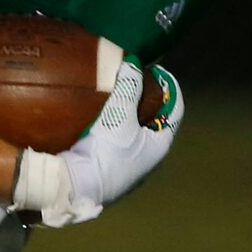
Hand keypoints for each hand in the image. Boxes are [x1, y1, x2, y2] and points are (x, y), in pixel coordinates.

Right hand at [20, 63, 183, 227]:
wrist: (76, 188)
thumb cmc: (107, 154)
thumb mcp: (120, 116)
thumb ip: (129, 88)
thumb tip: (134, 63)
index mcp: (159, 146)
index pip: (175, 110)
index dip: (169, 87)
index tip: (156, 70)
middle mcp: (147, 157)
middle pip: (153, 119)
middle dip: (145, 98)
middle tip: (132, 78)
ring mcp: (127, 164)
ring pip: (133, 130)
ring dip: (126, 111)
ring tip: (114, 92)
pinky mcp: (107, 167)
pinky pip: (114, 139)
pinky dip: (110, 123)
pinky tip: (96, 114)